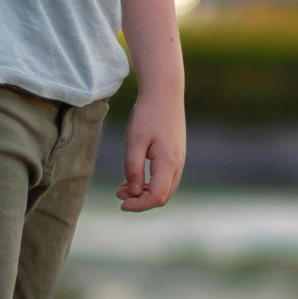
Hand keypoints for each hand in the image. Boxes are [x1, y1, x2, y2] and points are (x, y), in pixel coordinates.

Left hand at [117, 87, 185, 211]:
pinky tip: (134, 176)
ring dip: (144, 192)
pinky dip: (150, 182)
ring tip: (123, 187)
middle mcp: (177, 165)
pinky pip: (164, 177)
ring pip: (164, 188)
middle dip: (141, 201)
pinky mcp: (175, 154)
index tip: (121, 204)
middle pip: (162, 196)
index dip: (139, 205)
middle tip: (119, 195)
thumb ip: (133, 168)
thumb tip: (133, 191)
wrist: (165, 92)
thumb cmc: (147, 115)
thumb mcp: (134, 141)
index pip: (156, 197)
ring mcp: (178, 159)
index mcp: (168, 163)